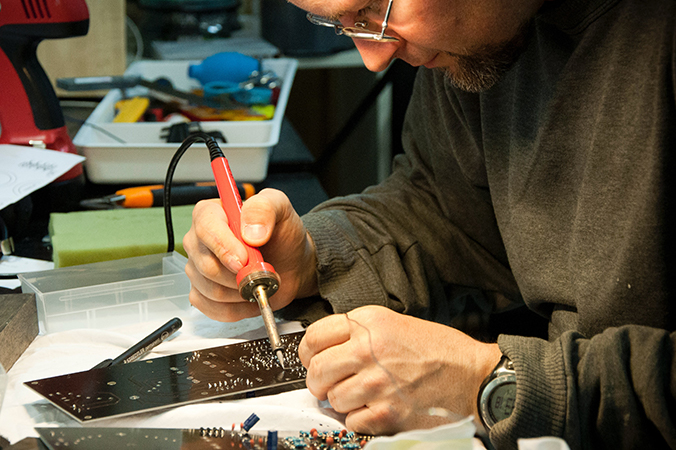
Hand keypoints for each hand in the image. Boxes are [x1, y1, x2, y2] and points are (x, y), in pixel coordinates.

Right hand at [183, 189, 317, 321]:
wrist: (290, 262)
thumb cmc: (281, 234)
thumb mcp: (280, 208)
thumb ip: (264, 209)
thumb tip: (250, 232)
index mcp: (211, 213)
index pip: (205, 229)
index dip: (223, 247)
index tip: (244, 259)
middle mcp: (198, 241)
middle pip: (206, 265)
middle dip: (240, 275)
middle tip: (263, 271)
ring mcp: (197, 269)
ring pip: (211, 290)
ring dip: (242, 292)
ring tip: (259, 281)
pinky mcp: (202, 293)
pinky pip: (212, 308)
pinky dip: (237, 308)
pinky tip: (251, 296)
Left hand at [298, 305, 501, 434]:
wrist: (472, 375)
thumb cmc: (437, 350)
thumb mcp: (394, 323)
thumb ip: (357, 333)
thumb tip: (324, 350)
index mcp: (369, 323)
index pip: (313, 337)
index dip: (307, 352)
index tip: (312, 359)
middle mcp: (368, 350)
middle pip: (316, 370)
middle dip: (319, 380)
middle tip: (331, 382)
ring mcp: (376, 383)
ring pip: (331, 399)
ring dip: (342, 401)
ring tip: (363, 394)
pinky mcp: (386, 413)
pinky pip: (351, 422)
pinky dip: (360, 419)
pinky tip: (377, 407)